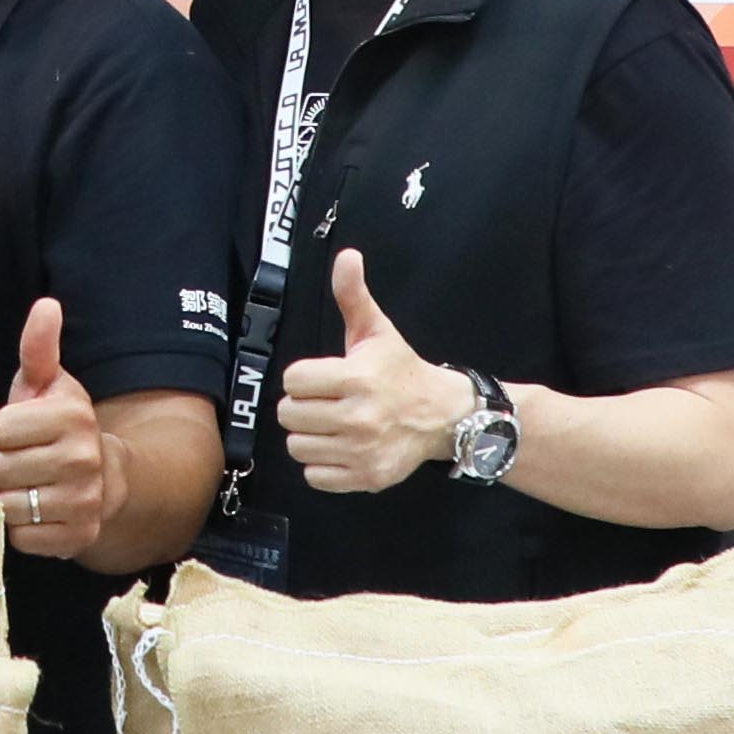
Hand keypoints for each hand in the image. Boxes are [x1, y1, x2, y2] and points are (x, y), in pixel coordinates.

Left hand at [0, 297, 108, 555]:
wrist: (104, 478)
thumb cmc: (59, 426)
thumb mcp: (47, 384)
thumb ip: (38, 347)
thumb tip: (46, 304)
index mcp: (72, 416)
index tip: (17, 432)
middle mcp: (83, 459)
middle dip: (1, 465)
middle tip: (23, 461)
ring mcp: (83, 501)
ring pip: (6, 504)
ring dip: (10, 497)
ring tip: (30, 486)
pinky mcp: (77, 537)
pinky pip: (20, 538)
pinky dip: (21, 528)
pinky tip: (39, 512)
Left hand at [276, 248, 468, 497]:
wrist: (443, 416)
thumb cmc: (401, 371)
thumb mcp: (377, 330)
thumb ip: (353, 295)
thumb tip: (346, 256)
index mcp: (356, 378)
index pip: (293, 381)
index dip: (303, 377)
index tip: (321, 378)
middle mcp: (358, 417)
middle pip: (289, 414)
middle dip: (303, 405)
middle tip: (325, 401)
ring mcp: (362, 451)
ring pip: (298, 447)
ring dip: (309, 436)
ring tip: (331, 424)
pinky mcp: (366, 477)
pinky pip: (315, 476)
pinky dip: (322, 464)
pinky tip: (339, 447)